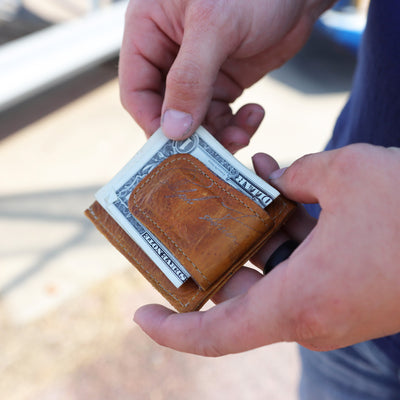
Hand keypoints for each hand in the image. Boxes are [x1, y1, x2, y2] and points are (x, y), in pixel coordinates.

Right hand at [119, 0, 333, 150]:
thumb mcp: (215, 26)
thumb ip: (189, 79)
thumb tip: (173, 130)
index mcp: (149, 33)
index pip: (137, 91)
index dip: (152, 121)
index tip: (175, 146)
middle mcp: (169, 57)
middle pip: (166, 112)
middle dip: (190, 135)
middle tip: (214, 151)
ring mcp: (198, 74)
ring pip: (196, 121)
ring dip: (218, 135)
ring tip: (242, 135)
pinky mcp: (224, 83)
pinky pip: (221, 117)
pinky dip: (236, 125)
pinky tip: (254, 114)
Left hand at [134, 144, 399, 355]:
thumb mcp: (345, 174)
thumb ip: (299, 175)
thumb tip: (281, 178)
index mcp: (298, 301)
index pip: (216, 335)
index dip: (174, 332)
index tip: (142, 317)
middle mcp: (310, 315)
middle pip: (240, 294)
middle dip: (219, 255)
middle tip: (199, 218)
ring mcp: (331, 306)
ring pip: (272, 275)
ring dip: (257, 236)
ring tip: (247, 186)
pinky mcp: (348, 292)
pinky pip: (302, 268)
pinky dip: (288, 237)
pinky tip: (286, 192)